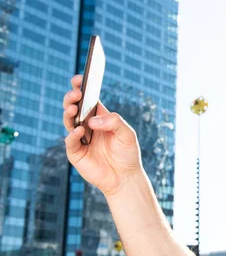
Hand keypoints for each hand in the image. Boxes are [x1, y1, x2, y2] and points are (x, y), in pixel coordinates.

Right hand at [63, 75, 143, 195]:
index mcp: (100, 117)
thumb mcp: (127, 134)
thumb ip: (114, 122)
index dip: (81, 87)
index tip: (79, 78)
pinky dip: (73, 134)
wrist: (125, 177)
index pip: (87, 99)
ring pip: (68, 121)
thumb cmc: (127, 153)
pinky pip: (70, 141)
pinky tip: (80, 130)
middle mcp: (87, 125)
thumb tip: (93, 120)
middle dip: (72, 97)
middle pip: (73, 107)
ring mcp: (79, 138)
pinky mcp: (75, 153)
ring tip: (74, 109)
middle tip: (76, 93)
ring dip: (69, 113)